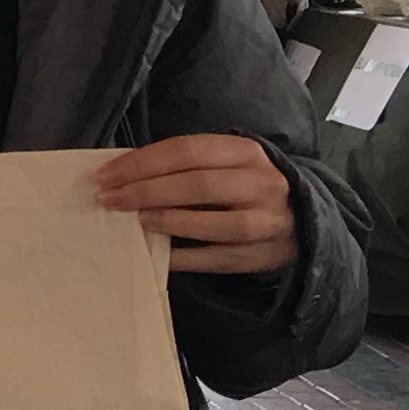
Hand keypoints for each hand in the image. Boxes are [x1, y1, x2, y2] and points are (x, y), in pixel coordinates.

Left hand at [94, 134, 296, 275]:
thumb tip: (124, 175)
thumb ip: (186, 166)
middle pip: (198, 184)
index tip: (106, 174)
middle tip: (109, 199)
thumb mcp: (227, 164)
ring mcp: (266, 222)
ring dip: (169, 221)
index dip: (142, 162)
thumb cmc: (246, 186)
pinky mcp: (262, 256)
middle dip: (146, 191)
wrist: (302, 217)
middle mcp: (261, 184)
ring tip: (136, 221)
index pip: (187, 150)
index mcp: (246, 152)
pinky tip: (157, 254)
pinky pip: (217, 259)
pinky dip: (184, 258)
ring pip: (216, 224)